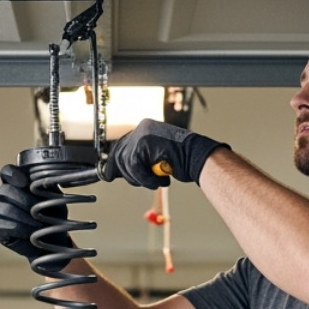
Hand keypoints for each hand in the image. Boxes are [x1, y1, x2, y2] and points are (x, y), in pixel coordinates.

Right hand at [0, 163, 69, 261]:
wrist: (51, 239)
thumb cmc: (51, 214)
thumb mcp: (53, 197)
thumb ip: (47, 186)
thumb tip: (45, 180)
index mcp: (16, 181)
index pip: (8, 172)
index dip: (13, 174)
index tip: (24, 182)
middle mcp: (3, 193)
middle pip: (6, 191)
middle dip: (25, 201)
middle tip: (39, 211)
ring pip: (6, 210)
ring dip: (25, 218)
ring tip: (38, 225)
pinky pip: (5, 226)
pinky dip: (21, 230)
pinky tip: (30, 233)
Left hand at [102, 119, 226, 187]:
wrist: (199, 157)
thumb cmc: (183, 160)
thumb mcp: (156, 159)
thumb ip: (139, 161)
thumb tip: (113, 171)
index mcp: (145, 129)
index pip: (120, 146)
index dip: (115, 164)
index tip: (109, 175)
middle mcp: (142, 128)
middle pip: (121, 155)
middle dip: (130, 174)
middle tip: (147, 180)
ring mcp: (143, 133)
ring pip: (128, 162)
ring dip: (142, 178)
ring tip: (158, 179)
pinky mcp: (145, 142)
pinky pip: (135, 165)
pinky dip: (146, 178)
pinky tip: (161, 180)